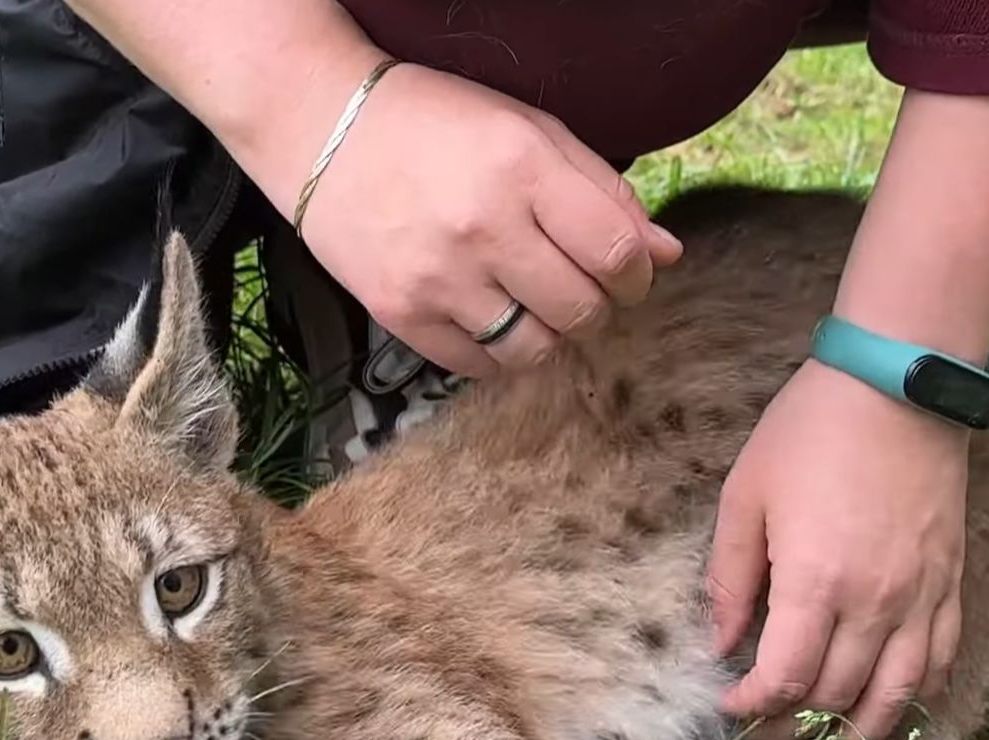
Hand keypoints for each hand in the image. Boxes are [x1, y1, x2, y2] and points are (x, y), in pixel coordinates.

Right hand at [248, 62, 682, 376]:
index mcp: (524, 168)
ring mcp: (439, 277)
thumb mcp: (529, 132)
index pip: (616, 254)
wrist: (323, 130)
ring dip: (548, 335)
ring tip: (531, 303)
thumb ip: (602, 191)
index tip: (626, 274)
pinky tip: (489, 315)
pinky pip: (478, 366)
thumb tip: (664, 255)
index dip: (636, 276)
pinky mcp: (401, 313)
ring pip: (535, 350)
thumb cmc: (436, 124)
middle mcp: (484, 228)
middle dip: (595, 307)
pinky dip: (497, 352)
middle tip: (576, 287)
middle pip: (582, 311)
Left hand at [708, 360, 969, 739]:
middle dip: (794, 728)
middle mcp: (874, 603)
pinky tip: (891, 709)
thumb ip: (731, 579)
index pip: (784, 679)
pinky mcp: (950, 582)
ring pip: (894, 694)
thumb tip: (722, 643)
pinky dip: (915, 696)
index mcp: (816, 584)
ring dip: (860, 736)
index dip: (752, 708)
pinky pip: (939, 660)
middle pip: (835, 696)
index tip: (730, 709)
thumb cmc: (810, 432)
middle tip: (766, 735)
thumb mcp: (746, 497)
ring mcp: (921, 596)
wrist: (898, 385)